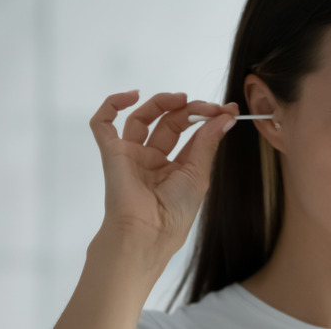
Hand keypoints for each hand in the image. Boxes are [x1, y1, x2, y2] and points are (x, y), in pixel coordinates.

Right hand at [89, 90, 237, 250]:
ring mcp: (131, 155)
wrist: (145, 235)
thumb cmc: (174, 214)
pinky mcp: (112, 153)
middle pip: (169, 122)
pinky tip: (131, 96)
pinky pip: (103, 124)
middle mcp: (153, 160)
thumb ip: (208, 143)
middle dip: (189, 109)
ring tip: (179, 98)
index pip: (190, 134)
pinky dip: (112, 104)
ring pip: (141, 118)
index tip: (227, 109)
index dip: (207, 118)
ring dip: (161, 102)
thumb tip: (225, 117)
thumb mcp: (198, 175)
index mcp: (176, 169)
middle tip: (208, 107)